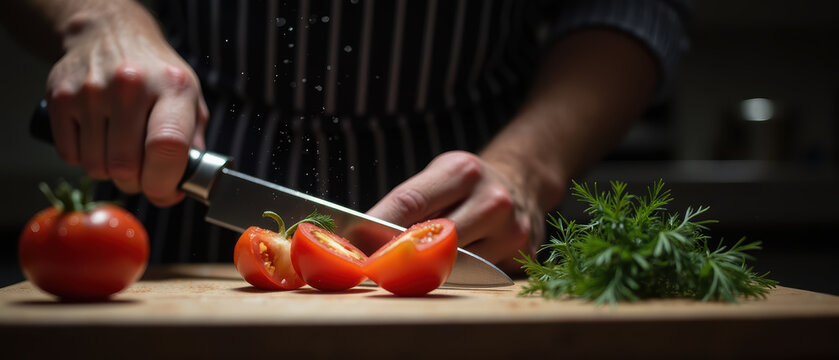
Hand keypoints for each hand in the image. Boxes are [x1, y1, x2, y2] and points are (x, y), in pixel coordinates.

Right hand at [46, 3, 207, 206]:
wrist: (110, 34)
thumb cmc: (156, 74)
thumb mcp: (190, 99)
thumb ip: (194, 143)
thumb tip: (184, 186)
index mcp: (173, 88)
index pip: (167, 146)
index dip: (164, 183)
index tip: (165, 192)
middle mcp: (131, 86)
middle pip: (127, 167)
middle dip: (136, 183)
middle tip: (142, 173)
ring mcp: (92, 91)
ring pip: (96, 167)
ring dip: (110, 173)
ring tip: (120, 152)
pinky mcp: (61, 98)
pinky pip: (70, 157)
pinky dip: (84, 160)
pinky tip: (98, 141)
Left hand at [366, 151, 545, 273]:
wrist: (522, 184)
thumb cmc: (466, 184)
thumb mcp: (438, 176)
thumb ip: (408, 204)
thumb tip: (360, 237)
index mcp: (463, 171)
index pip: (408, 203)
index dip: (375, 228)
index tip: (351, 245)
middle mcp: (492, 199)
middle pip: (432, 241)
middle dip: (398, 256)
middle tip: (371, 267)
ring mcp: (512, 231)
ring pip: (453, 266)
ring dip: (427, 270)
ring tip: (407, 269)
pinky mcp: (522, 257)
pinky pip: (477, 278)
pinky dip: (455, 277)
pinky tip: (445, 271)